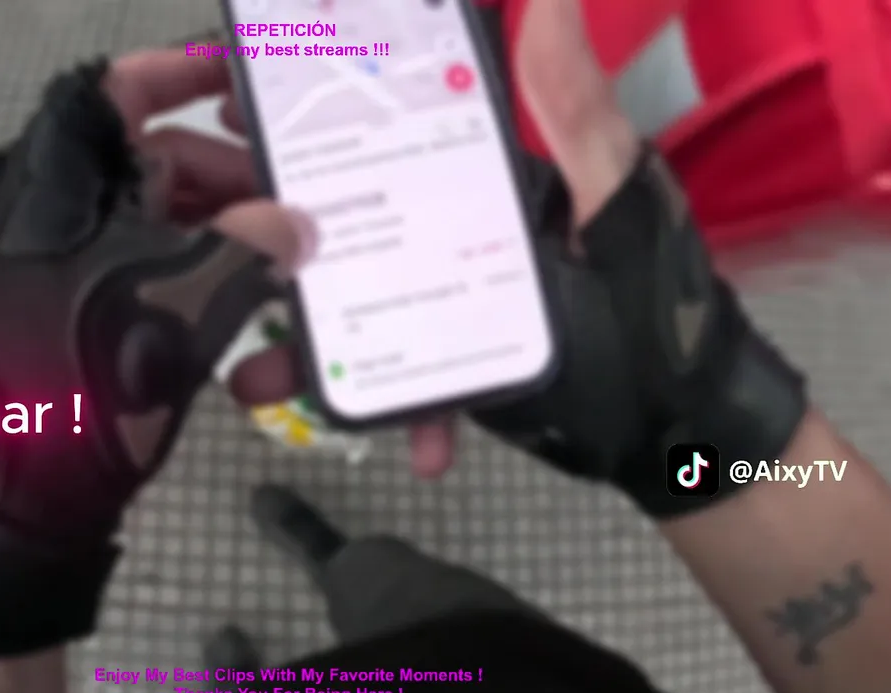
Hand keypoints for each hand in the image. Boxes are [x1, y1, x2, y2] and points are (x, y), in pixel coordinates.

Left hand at [0, 51, 307, 540]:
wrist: (15, 491)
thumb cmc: (83, 369)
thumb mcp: (180, 297)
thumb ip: (251, 247)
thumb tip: (295, 226)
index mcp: (56, 183)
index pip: (113, 93)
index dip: (177, 74)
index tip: (239, 83)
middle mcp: (50, 213)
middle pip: (149, 163)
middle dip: (228, 178)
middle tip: (294, 205)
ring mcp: (58, 270)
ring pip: (153, 225)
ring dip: (220, 234)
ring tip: (283, 260)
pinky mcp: (74, 319)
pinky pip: (142, 275)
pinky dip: (191, 279)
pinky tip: (241, 302)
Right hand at [229, 0, 806, 516]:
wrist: (685, 428)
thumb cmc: (661, 306)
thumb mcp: (619, 207)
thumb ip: (578, 116)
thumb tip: (555, 2)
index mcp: (488, 178)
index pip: (388, 130)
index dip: (316, 113)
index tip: (244, 99)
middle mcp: (456, 231)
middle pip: (347, 220)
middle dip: (269, 228)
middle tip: (206, 229)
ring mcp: (450, 303)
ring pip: (356, 309)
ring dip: (305, 344)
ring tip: (255, 376)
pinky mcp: (455, 365)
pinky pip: (406, 384)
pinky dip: (402, 417)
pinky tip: (411, 450)